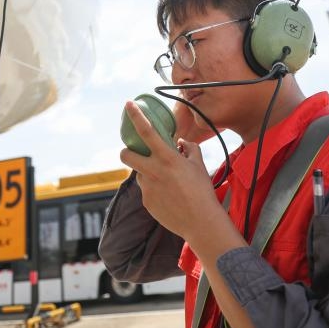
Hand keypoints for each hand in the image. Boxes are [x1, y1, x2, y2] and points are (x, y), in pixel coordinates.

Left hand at [120, 100, 224, 241]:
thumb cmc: (202, 192)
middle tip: (136, 153)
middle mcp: (153, 171)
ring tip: (166, 183)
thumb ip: (189, 149)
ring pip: (138, 174)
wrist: (201, 222)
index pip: (147, 132)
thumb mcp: (199, 165)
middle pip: (126, 155)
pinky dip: (154, 189)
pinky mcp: (146, 202)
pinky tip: (169, 197)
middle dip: (126, 151)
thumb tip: (181, 143)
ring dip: (146, 173)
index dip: (136, 116)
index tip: (128, 104)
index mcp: (167, 158)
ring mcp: (147, 188)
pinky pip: (146, 190)